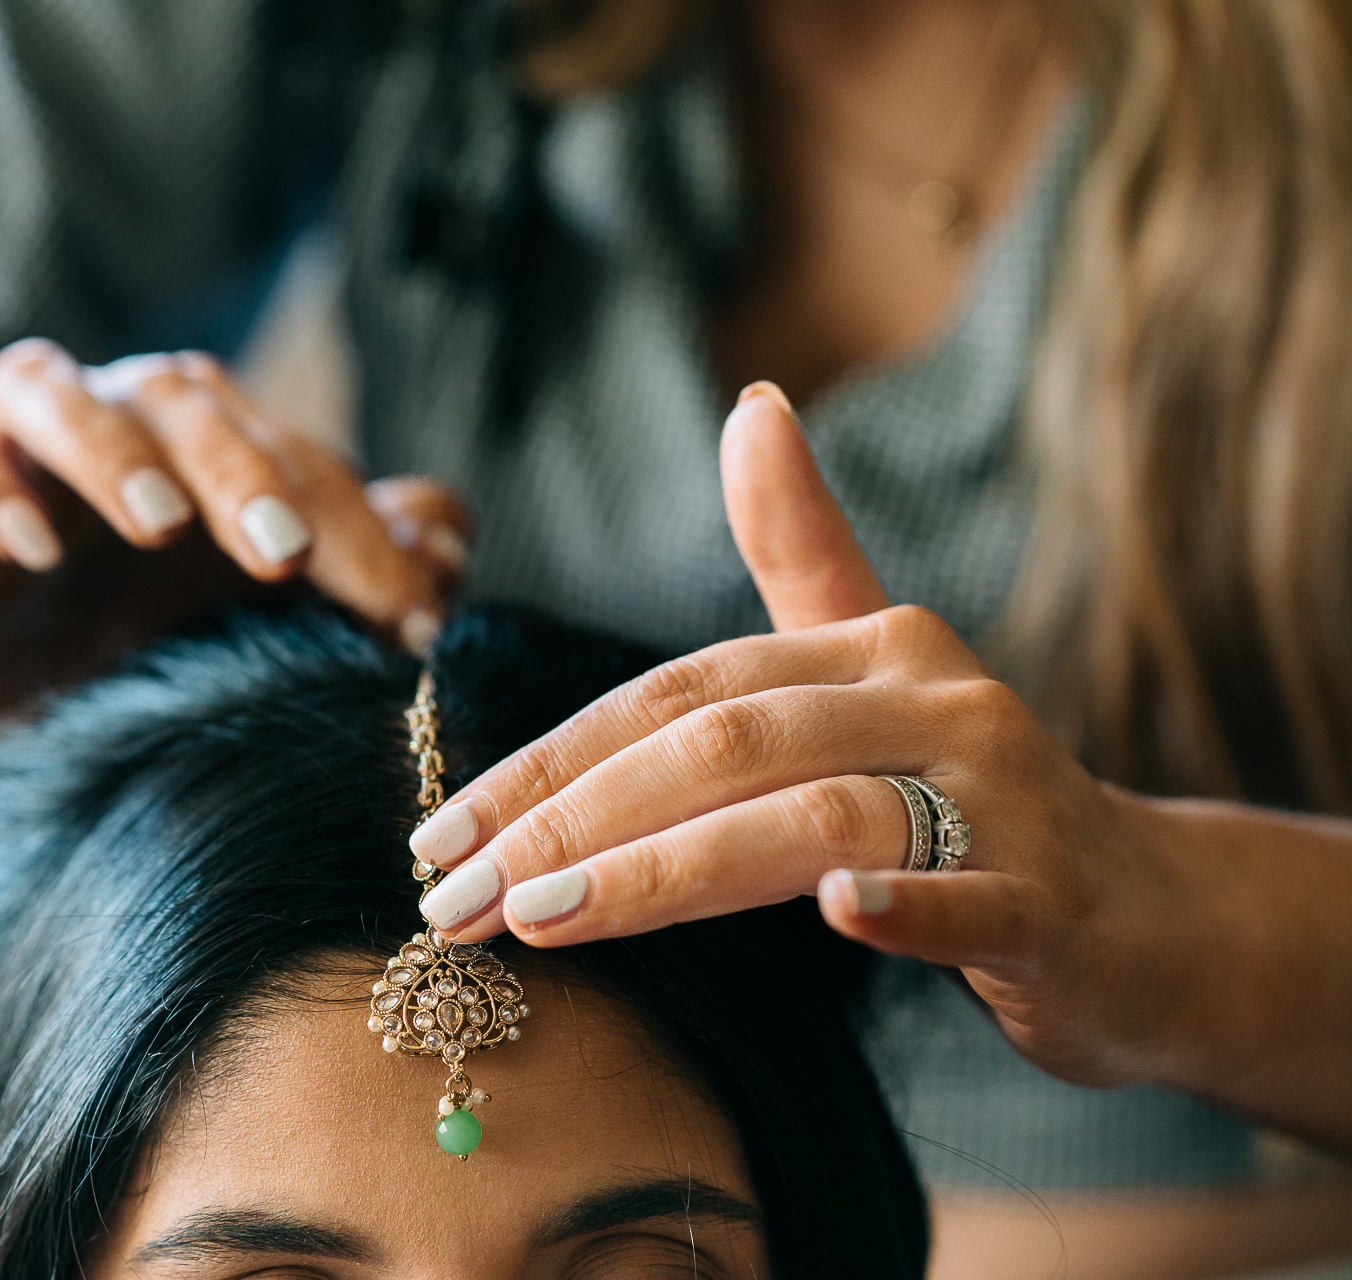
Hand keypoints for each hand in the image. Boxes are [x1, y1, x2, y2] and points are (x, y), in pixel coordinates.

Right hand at [0, 340, 467, 717]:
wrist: (10, 666)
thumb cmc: (153, 621)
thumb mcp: (264, 611)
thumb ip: (365, 569)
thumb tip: (452, 546)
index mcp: (214, 439)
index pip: (299, 460)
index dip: (361, 535)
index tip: (408, 621)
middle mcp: (121, 416)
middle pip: (180, 397)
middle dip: (240, 470)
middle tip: (286, 552)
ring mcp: (18, 444)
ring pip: (48, 388)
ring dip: (107, 446)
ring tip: (155, 519)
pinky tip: (25, 542)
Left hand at [409, 382, 1197, 1090]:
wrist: (1147, 914)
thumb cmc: (969, 799)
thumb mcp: (877, 671)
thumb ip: (804, 551)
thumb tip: (753, 402)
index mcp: (868, 646)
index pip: (673, 695)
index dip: (547, 760)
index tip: (436, 828)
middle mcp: (930, 700)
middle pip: (719, 746)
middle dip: (568, 821)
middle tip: (451, 898)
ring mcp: (999, 800)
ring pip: (812, 819)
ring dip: (665, 870)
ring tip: (538, 919)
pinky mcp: (1053, 903)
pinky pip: (973, 899)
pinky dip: (904, 907)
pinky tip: (832, 917)